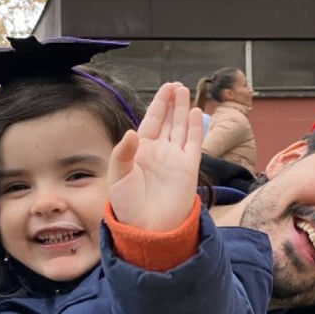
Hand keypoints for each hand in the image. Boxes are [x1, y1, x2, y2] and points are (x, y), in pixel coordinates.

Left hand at [107, 81, 202, 230]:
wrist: (148, 227)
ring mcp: (174, 158)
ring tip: (185, 91)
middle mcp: (158, 152)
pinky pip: (193, 143)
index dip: (158, 104)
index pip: (151, 121)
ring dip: (183, 110)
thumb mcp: (118, 177)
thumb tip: (132, 132)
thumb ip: (123, 154)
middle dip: (172, 103)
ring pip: (180, 127)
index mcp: (140, 151)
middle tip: (176, 86)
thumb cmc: (128, 205)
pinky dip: (195, 128)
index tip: (165, 88)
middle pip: (167, 121)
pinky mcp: (188, 167)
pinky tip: (196, 112)